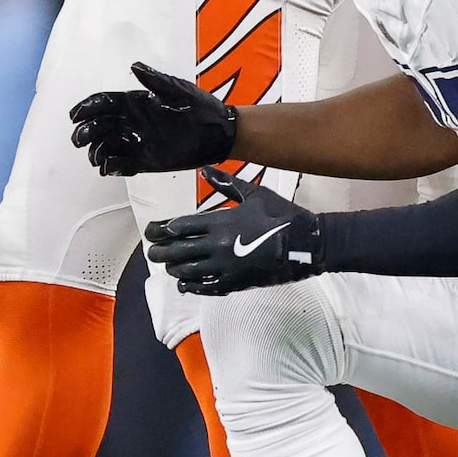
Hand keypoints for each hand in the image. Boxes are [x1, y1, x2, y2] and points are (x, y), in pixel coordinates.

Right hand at [71, 62, 236, 174]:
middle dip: (86, 132)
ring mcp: (138, 141)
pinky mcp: (146, 160)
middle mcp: (133, 122)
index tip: (75, 115)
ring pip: (107, 146)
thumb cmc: (202, 107)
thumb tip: (135, 66)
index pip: (104, 103)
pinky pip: (123, 164)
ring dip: (97, 151)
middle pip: (100, 126)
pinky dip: (112, 167)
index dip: (87, 108)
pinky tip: (108, 168)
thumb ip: (155, 81)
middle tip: (79, 139)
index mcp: (136, 102)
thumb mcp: (178, 90)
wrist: (221, 132)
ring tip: (96, 156)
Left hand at [144, 169, 322, 294]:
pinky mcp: (235, 284)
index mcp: (220, 222)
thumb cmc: (280, 215)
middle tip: (152, 251)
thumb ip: (226, 183)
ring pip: (188, 272)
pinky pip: (205, 288)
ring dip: (174, 269)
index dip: (162, 230)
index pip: (180, 227)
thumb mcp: (253, 193)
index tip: (153, 231)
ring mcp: (226, 267)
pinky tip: (184, 284)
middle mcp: (218, 246)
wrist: (305, 244)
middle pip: (178, 251)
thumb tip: (204, 169)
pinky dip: (191, 286)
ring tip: (168, 266)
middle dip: (161, 252)